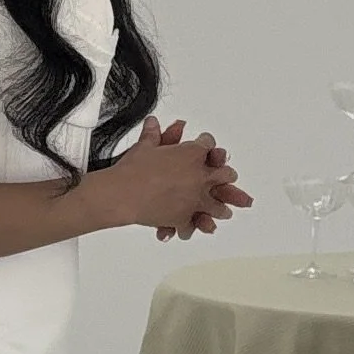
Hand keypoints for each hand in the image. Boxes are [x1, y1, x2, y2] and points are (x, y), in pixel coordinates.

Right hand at [105, 121, 253, 241]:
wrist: (124, 193)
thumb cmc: (134, 169)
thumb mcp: (144, 146)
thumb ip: (152, 134)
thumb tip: (152, 122)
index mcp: (193, 155)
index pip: (208, 145)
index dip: (207, 143)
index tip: (206, 145)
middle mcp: (200, 177)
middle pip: (224, 175)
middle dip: (226, 175)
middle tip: (228, 177)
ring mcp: (195, 200)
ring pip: (217, 206)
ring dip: (221, 208)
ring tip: (226, 212)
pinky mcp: (184, 218)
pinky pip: (192, 225)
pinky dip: (191, 228)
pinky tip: (193, 231)